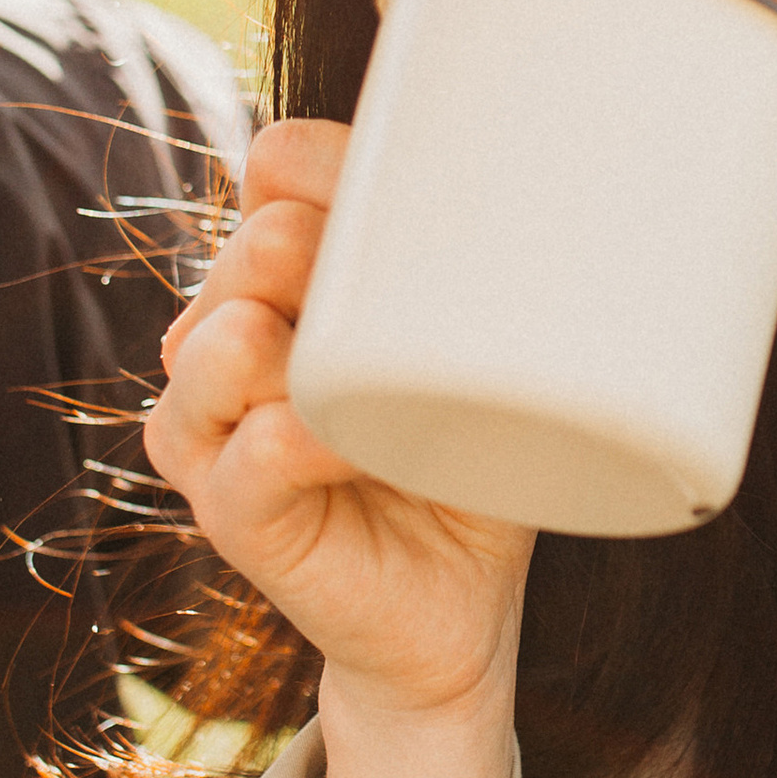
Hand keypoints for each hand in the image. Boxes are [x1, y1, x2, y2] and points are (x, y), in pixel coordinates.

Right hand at [146, 118, 534, 732]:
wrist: (458, 609)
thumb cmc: (474, 465)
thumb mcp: (491, 352)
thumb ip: (486, 273)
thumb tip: (561, 182)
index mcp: (289, 279)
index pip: (282, 168)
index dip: (342, 169)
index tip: (429, 211)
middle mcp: (230, 337)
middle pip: (257, 245)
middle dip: (339, 261)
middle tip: (418, 320)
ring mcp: (216, 428)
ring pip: (222, 342)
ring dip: (307, 350)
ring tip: (380, 392)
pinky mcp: (230, 514)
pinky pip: (246, 454)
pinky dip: (299, 441)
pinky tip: (348, 447)